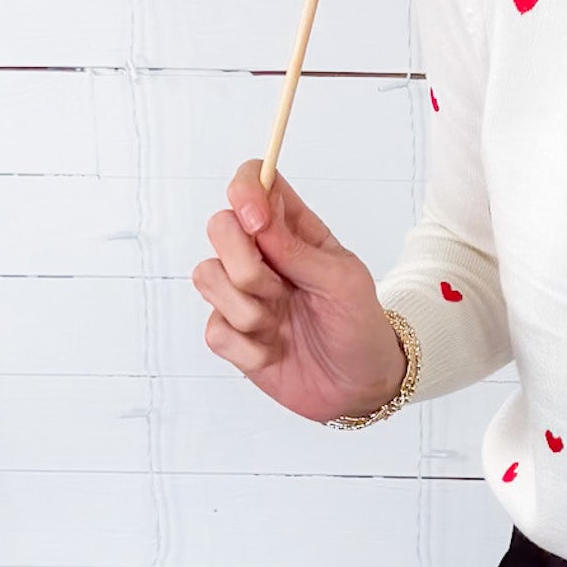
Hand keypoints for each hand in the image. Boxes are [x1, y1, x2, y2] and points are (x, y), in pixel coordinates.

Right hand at [193, 160, 410, 422]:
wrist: (360, 386)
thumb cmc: (359, 324)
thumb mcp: (342, 281)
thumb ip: (297, 250)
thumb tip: (254, 218)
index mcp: (294, 230)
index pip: (254, 180)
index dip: (244, 190)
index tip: (255, 220)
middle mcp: (262, 255)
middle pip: (219, 225)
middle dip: (243, 262)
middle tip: (278, 289)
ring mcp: (242, 293)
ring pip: (206, 275)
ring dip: (246, 309)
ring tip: (280, 324)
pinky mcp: (231, 333)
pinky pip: (213, 328)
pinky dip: (246, 347)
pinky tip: (273, 352)